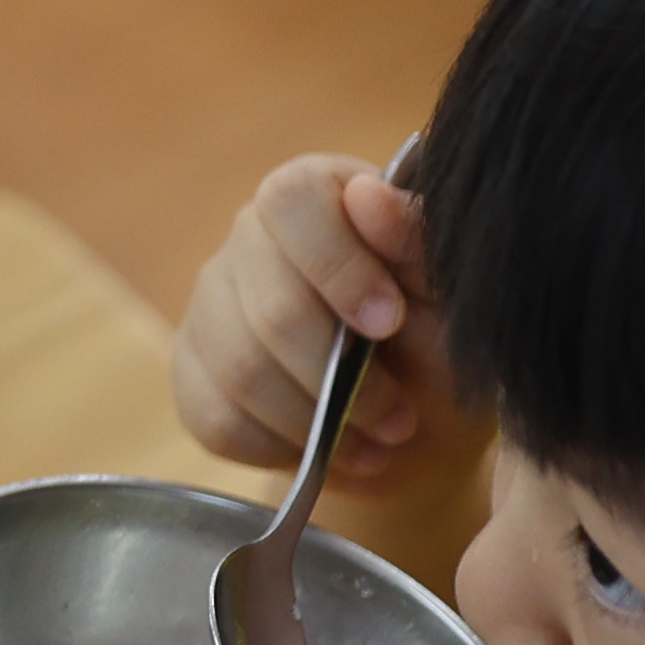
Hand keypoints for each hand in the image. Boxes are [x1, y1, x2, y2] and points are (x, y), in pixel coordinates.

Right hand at [172, 148, 451, 492]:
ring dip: (315, 422)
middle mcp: (250, 237)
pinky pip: (214, 417)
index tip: (391, 324)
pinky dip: (277, 447)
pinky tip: (322, 450)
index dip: (339, 266)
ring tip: (374, 442)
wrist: (418, 421)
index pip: (292, 202)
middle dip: (341, 378)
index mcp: (316, 194)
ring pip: (240, 370)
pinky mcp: (192, 369)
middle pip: (268, 307)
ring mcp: (211, 303)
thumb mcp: (452, 295)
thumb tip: (368, 198)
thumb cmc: (442, 340)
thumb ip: (417, 244)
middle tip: (398, 417)